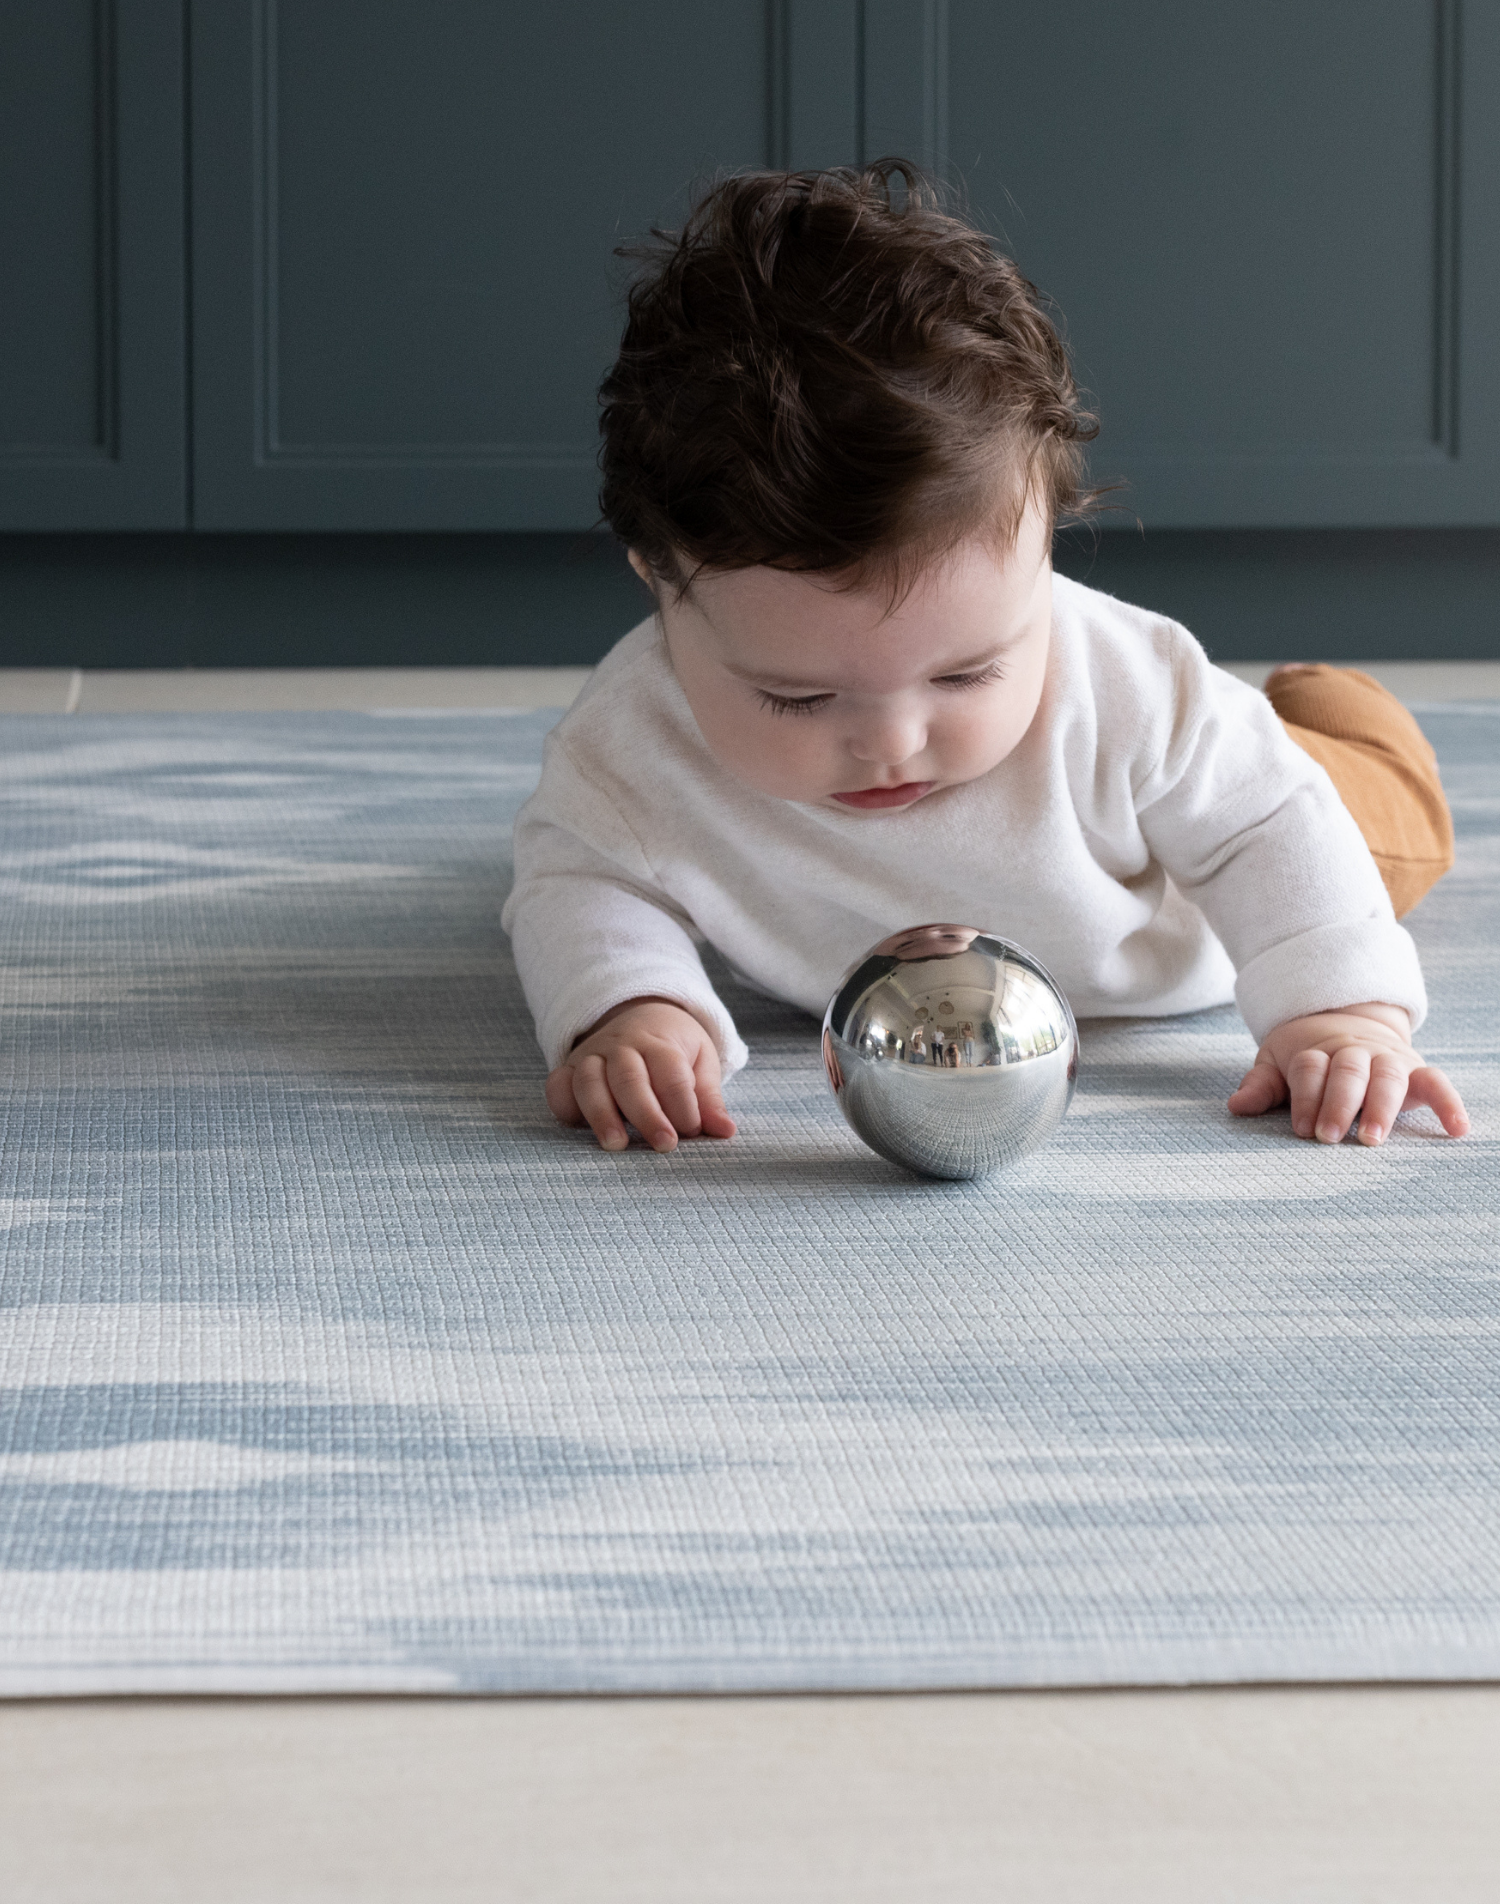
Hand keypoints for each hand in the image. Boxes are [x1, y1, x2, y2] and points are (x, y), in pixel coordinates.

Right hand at [545, 997, 736, 1152]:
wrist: (640, 1014)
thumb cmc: (676, 1049)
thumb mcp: (701, 1063)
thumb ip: (709, 1100)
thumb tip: (725, 1131)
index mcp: (661, 1042)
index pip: (671, 1073)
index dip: (682, 1104)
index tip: (692, 1131)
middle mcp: (623, 1046)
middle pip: (630, 1078)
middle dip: (647, 1114)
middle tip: (664, 1145)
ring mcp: (592, 1056)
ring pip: (590, 1081)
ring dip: (602, 1114)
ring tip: (616, 1145)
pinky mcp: (570, 1070)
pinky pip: (558, 1084)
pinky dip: (563, 1104)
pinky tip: (577, 1128)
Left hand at [1228, 1002, 1468, 1146]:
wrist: (1346, 1020)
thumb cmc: (1307, 1056)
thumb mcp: (1277, 1063)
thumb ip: (1262, 1085)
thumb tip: (1236, 1106)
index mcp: (1316, 1050)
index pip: (1310, 1068)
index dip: (1306, 1096)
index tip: (1300, 1128)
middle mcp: (1355, 1052)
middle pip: (1349, 1071)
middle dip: (1339, 1104)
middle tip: (1329, 1137)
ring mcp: (1388, 1060)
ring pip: (1388, 1077)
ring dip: (1382, 1106)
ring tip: (1373, 1138)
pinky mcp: (1416, 1071)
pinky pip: (1437, 1083)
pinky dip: (1449, 1103)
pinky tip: (1457, 1129)